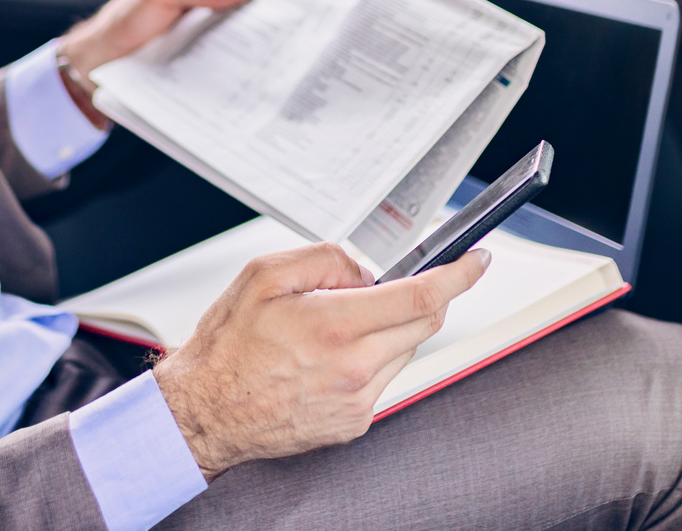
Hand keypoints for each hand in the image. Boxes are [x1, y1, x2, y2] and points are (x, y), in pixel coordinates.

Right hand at [151, 242, 490, 478]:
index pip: (422, 296)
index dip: (458, 274)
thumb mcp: (264, 276)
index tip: (475, 260)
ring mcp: (358, 400)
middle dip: (423, 295)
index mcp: (335, 327)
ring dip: (390, 327)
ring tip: (337, 325)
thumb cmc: (228, 346)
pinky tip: (330, 357)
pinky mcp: (355, 422)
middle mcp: (354, 368)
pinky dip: (371, 357)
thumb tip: (366, 267)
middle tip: (395, 283)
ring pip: (405, 350)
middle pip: (424, 323)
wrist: (206, 411)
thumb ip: (324, 259)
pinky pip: (384, 378)